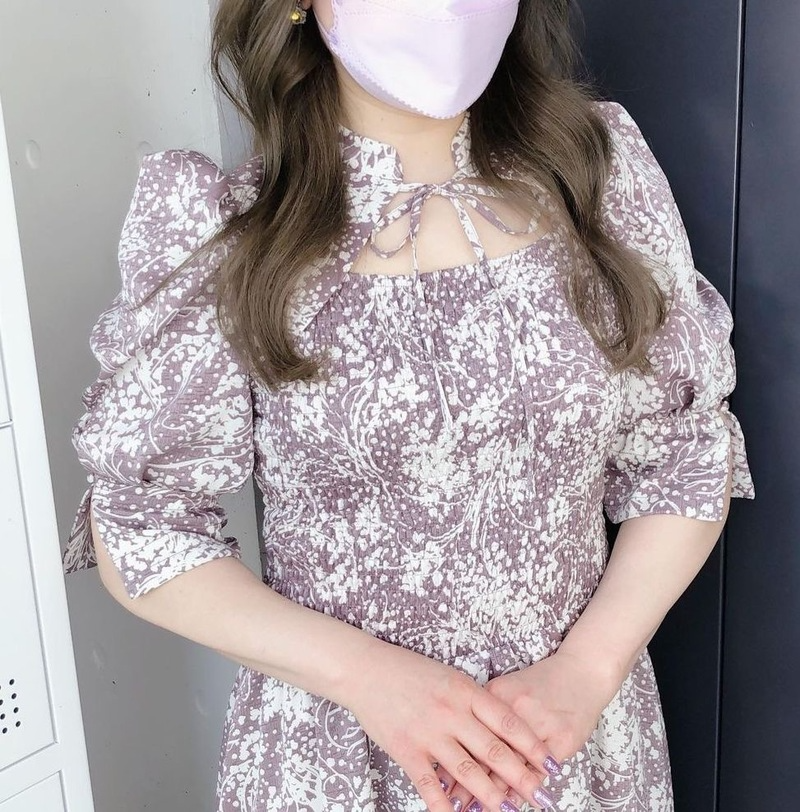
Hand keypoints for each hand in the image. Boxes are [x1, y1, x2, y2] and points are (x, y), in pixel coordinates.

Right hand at [342, 638, 561, 811]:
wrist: (365, 669)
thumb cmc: (406, 670)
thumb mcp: (447, 676)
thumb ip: (470, 700)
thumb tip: (499, 724)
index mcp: (464, 690)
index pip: (507, 721)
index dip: (531, 745)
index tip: (549, 763)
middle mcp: (451, 712)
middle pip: (494, 750)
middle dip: (522, 777)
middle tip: (542, 795)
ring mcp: (429, 732)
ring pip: (468, 771)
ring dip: (492, 795)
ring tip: (510, 810)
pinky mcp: (406, 750)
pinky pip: (430, 785)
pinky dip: (446, 806)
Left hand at [442, 649, 622, 810]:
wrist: (583, 670)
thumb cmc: (541, 682)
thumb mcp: (507, 689)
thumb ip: (485, 712)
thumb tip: (459, 744)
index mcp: (496, 692)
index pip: (470, 732)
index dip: (454, 760)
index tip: (441, 784)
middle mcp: (515, 706)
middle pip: (488, 750)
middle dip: (470, 783)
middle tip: (456, 805)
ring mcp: (540, 721)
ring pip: (513, 765)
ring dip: (496, 792)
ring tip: (478, 810)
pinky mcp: (562, 737)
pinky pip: (539, 769)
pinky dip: (526, 787)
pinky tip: (516, 802)